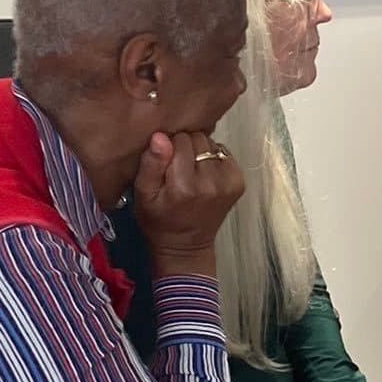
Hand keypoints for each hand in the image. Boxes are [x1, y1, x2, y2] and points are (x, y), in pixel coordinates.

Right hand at [133, 131, 243, 275]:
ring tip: (190, 171)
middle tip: (176, 167)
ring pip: (211, 143)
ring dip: (199, 152)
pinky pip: (223, 153)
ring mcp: (229, 182)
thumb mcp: (143, 195)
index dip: (169, 145)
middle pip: (198, 138)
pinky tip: (203, 174)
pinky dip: (212, 159)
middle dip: (185, 147)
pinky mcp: (239, 182)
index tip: (164, 161)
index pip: (180, 140)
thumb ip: (151, 164)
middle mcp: (212, 182)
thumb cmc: (158, 219)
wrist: (186, 245)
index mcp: (185, 186)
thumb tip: (161, 136)